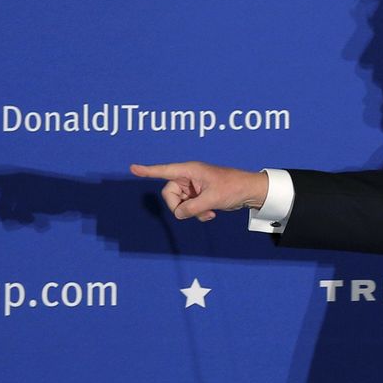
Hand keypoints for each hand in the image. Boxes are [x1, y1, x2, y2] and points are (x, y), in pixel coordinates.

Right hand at [130, 162, 268, 221]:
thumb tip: (179, 214)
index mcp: (190, 170)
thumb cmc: (233, 187)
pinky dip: (198, 213)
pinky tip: (211, 214)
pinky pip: (189, 207)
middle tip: (195, 211)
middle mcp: (189, 177)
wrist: (250, 192)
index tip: (132, 168)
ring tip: (209, 212)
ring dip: (192, 212)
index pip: (165, 171)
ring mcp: (194, 187)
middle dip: (180, 206)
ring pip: (180, 203)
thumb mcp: (212, 199)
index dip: (148, 171)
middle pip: (170, 194)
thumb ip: (192, 208)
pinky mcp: (199, 196)